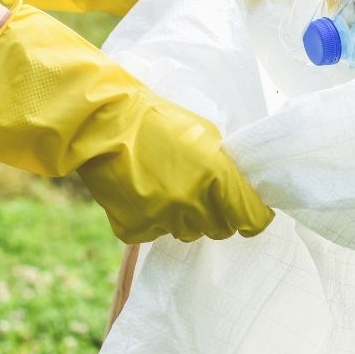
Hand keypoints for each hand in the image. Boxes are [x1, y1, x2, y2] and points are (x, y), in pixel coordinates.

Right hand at [0, 3, 273, 242]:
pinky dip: (152, 219)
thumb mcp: (206, 135)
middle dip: (217, 213)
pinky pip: (155, 234)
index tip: (248, 210)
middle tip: (201, 190)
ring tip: (167, 185)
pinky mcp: (135, 228)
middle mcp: (192, 203)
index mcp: (217, 176)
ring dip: (185, 217)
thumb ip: (227, 168)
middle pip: (221, 229)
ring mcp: (162, 218)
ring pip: (188, 233)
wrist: (101, 122)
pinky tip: (142, 192)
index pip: (252, 221)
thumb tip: (245, 191)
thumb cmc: (159, 119)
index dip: (253, 215)